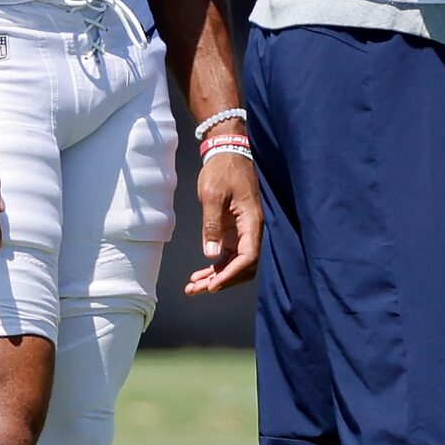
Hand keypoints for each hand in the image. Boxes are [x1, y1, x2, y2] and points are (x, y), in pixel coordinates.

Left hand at [185, 150, 261, 294]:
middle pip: (243, 266)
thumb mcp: (213, 196)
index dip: (231, 274)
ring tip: (193, 286)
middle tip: (196, 290)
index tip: (213, 285)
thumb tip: (211, 254)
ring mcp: (243, 232)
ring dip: (216, 277)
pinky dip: (215, 267)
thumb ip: (212, 225)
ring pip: (235, 264)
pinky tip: (200, 275)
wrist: (228, 154)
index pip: (248, 257)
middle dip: (221, 281)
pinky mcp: (235, 231)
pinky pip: (228, 256)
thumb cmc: (223, 171)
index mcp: (252, 222)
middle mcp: (251, 231)